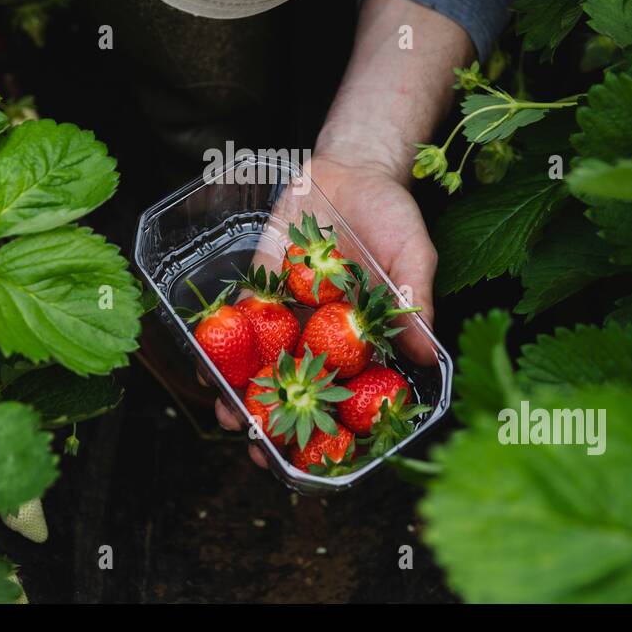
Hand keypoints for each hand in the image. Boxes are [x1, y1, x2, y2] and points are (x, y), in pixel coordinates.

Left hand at [214, 154, 438, 466]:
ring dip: (243, 389)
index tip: (316, 462)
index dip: (332, 430)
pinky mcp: (262, 282)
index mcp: (361, 338)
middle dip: (277, 421)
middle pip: (298, 387)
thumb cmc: (392, 216)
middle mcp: (322, 332)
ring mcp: (290, 309)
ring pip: (263, 360)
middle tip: (257, 450)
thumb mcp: (413, 255)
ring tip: (227, 416)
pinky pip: (242, 315)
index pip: (348, 393)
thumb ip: (416, 301)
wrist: (352, 168)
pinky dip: (225, 338)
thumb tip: (425, 353)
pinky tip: (205, 361)